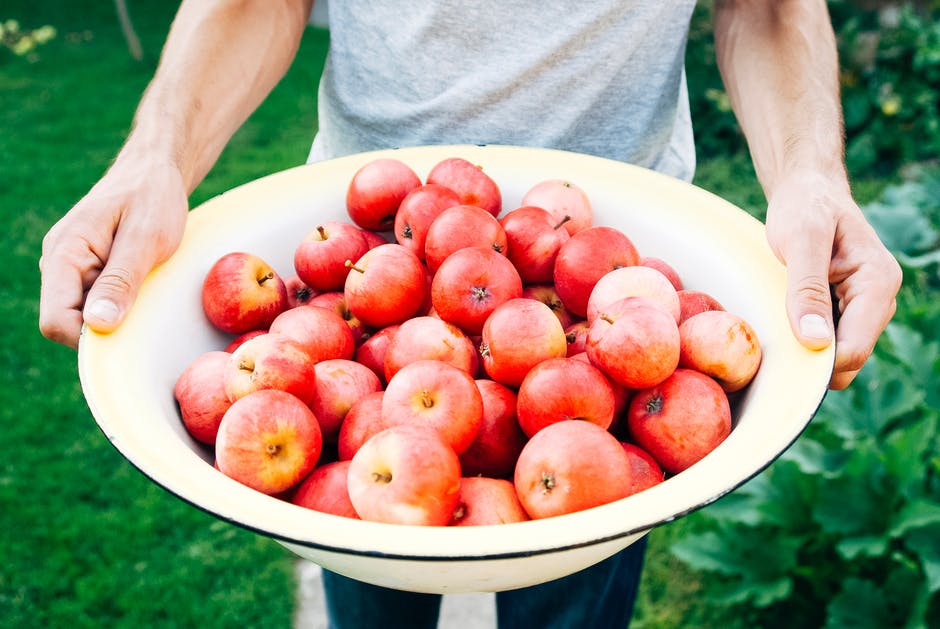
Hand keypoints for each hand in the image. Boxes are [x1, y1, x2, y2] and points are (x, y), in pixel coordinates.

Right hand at [39, 151, 187, 348]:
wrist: (155, 172)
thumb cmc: (153, 197)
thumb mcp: (145, 239)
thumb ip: (121, 280)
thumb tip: (98, 325)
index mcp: (64, 254)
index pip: (56, 319)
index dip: (88, 339)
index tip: (127, 334)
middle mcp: (59, 264)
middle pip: (68, 322)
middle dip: (105, 326)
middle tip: (145, 307)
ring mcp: (73, 269)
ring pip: (85, 315)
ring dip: (116, 314)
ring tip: (146, 287)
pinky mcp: (89, 271)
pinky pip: (98, 303)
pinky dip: (121, 304)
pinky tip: (143, 286)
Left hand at [764, 171, 901, 389]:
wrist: (806, 190)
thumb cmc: (804, 207)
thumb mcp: (800, 240)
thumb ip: (807, 288)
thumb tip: (815, 341)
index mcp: (878, 282)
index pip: (854, 348)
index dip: (818, 363)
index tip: (779, 360)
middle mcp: (878, 299)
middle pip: (848, 358)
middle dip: (812, 360)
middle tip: (769, 343)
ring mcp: (863, 306)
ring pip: (837, 354)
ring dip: (806, 350)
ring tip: (775, 325)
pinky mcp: (845, 308)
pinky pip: (828, 340)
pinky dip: (804, 339)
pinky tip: (782, 322)